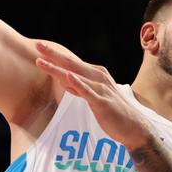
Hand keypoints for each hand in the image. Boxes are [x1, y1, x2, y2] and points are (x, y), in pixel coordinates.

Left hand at [35, 41, 152, 149]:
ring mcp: (101, 88)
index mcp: (96, 74)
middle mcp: (98, 77)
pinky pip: (88, 92)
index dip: (55, 55)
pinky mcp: (102, 102)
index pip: (71, 63)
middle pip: (71, 64)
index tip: (40, 47)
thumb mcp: (93, 96)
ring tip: (41, 61)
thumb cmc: (113, 111)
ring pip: (75, 75)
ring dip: (58, 68)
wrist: (133, 127)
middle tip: (37, 45)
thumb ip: (79, 87)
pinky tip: (68, 76)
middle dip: (53, 55)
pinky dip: (78, 83)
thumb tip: (65, 80)